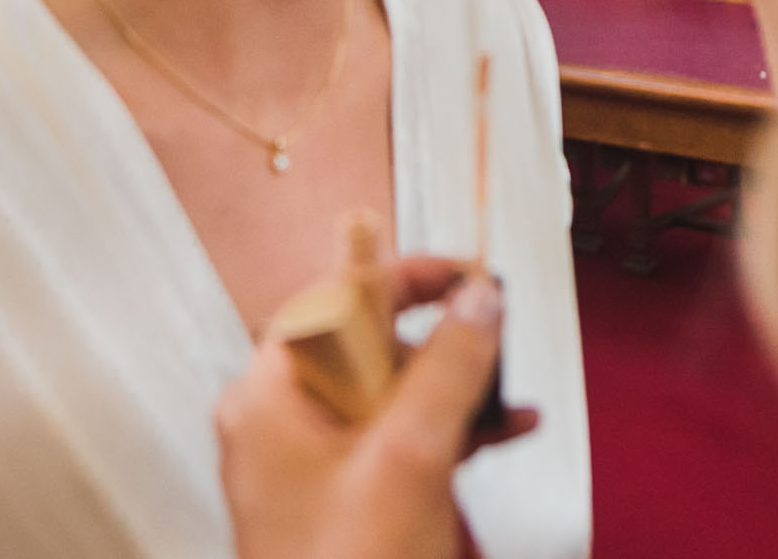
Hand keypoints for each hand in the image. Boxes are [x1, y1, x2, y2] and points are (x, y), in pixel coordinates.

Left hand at [218, 260, 533, 558]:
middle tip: (493, 340)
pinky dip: (449, 437)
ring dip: (455, 394)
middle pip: (367, 348)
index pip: (334, 299)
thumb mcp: (410, 460)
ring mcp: (311, 469)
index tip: (462, 272)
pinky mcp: (344, 505)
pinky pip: (399, 446)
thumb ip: (448, 371)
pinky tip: (502, 435)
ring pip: (391, 399)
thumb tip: (477, 303)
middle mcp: (281, 426)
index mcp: (270, 398)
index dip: (404, 276)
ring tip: (507, 400)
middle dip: (440, 346)